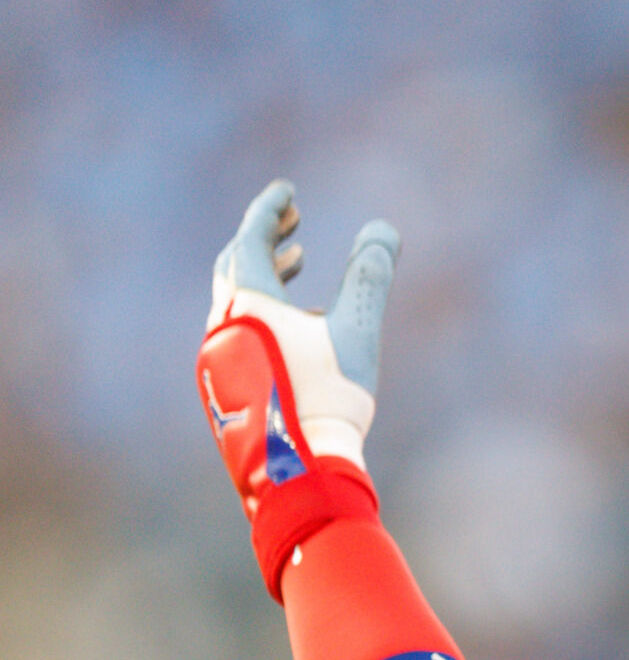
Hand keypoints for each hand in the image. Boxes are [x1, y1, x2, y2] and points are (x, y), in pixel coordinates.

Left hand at [197, 181, 402, 596]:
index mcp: (247, 302)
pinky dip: (261, 313)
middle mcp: (220, 323)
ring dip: (265, 277)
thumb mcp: (357, 331)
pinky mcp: (220, 386)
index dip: (270, 208)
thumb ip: (369, 277)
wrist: (296, 468)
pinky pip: (236, 332)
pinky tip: (295, 332)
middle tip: (294, 227)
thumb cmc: (328, 397)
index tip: (287, 191)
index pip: (251, 237)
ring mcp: (215, 357)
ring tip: (299, 270)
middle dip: (264, 240)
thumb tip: (383, 230)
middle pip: (234, 265)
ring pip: (234, 300)